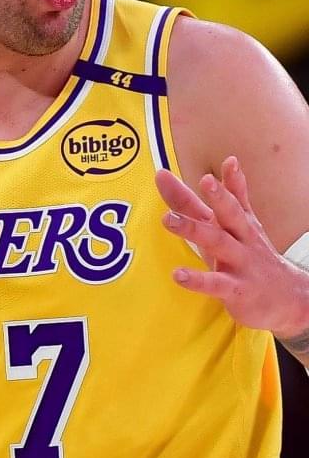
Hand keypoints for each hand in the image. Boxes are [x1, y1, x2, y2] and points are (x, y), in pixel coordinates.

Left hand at [155, 156, 308, 335]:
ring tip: (168, 219)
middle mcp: (241, 239)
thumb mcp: (241, 226)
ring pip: (219, 243)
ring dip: (194, 230)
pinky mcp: (237, 289)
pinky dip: (197, 279)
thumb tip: (229, 160)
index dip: (229, 182)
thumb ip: (229, 196)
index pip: (234, 199)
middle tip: (206, 180)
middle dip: (219, 197)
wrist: (288, 298)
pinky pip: (216, 284)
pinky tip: (178, 275)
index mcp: (239, 224)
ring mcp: (240, 263)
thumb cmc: (253, 256)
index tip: (227, 162)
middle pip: (231, 215)